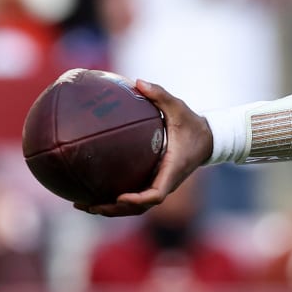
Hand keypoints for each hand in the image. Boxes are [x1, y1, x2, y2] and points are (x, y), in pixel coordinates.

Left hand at [77, 79, 212, 216]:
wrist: (207, 139)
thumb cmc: (192, 123)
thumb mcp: (179, 106)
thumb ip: (160, 94)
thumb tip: (138, 82)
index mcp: (171, 170)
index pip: (156, 194)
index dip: (138, 200)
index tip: (120, 197)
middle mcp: (164, 183)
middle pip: (138, 208)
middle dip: (114, 210)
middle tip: (89, 206)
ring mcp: (159, 185)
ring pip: (134, 207)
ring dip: (110, 209)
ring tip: (83, 204)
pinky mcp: (154, 182)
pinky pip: (133, 196)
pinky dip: (114, 199)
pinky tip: (93, 191)